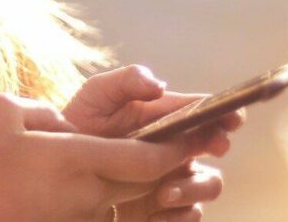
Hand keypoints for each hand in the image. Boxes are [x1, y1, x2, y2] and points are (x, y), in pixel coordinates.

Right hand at [0, 92, 200, 221]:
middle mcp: (89, 193)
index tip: (201, 132)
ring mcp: (83, 217)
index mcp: (77, 160)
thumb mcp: (4, 113)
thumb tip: (68, 125)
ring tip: (180, 171)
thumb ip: (45, 108)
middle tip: (208, 144)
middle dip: (182, 163)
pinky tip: (145, 192)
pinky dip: (132, 204)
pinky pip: (113, 215)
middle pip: (150, 181)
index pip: (146, 157)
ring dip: (159, 186)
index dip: (179, 146)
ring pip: (134, 200)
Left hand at [62, 65, 244, 219]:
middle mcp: (177, 148)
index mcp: (168, 117)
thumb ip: (127, 80)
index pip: (205, 111)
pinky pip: (188, 216)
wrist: (58, 167)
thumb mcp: (97, 94)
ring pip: (208, 184)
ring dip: (194, 187)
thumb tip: (161, 86)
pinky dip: (178, 215)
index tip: (230, 117)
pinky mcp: (163, 208)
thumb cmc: (80, 123)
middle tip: (212, 145)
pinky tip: (154, 210)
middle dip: (219, 145)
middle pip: (216, 146)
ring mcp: (173, 178)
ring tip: (164, 192)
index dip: (225, 111)